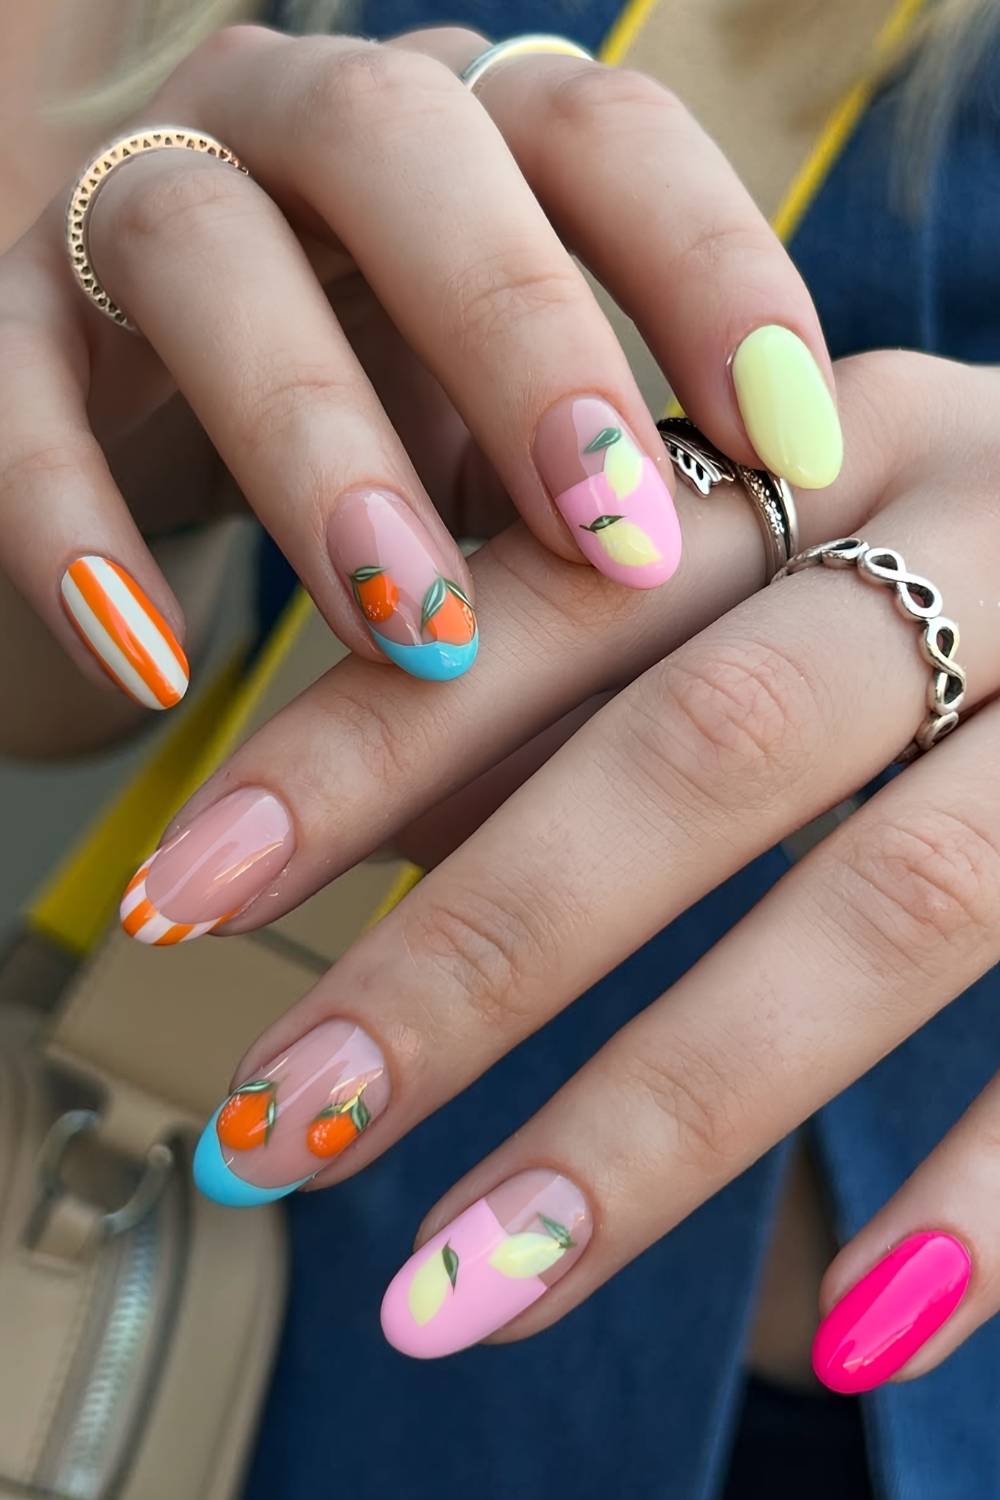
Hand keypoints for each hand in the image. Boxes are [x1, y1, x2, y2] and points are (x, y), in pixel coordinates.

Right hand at [0, 23, 840, 716]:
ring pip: (204, 254)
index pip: (598, 132)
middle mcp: (296, 126)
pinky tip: (151, 672)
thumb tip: (699, 646)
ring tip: (415, 636)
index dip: (707, 268)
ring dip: (317, 449)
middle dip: (522, 343)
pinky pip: (18, 398)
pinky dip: (74, 533)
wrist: (147, 411)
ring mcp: (135, 197)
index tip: (794, 447)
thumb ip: (571, 503)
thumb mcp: (487, 444)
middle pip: (404, 149)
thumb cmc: (373, 426)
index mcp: (453, 137)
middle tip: (614, 543)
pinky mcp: (7, 316)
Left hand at [129, 348, 999, 1383]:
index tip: (188, 890)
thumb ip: (599, 661)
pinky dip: (986, 1197)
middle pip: (708, 747)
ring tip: (463, 1286)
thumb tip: (374, 825)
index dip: (363, 740)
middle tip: (279, 1124)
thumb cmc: (961, 565)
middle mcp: (982, 537)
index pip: (560, 586)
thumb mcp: (785, 551)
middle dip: (478, 951)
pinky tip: (846, 1339)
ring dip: (662, 1115)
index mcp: (833, 449)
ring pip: (892, 905)